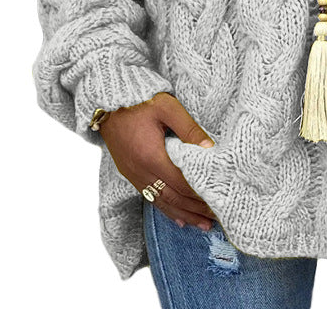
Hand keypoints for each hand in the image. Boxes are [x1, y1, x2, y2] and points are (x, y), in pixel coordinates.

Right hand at [98, 92, 217, 229]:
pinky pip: (150, 197)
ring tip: (203, 225)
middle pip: (174, 198)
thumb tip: (210, 148)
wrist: (108, 102)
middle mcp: (141, 171)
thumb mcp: (167, 107)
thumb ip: (189, 128)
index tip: (219, 202)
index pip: (182, 183)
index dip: (201, 195)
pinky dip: (167, 209)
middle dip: (196, 210)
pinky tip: (178, 218)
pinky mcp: (130, 173)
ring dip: (184, 214)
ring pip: (162, 201)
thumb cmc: (139, 101)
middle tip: (217, 218)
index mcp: (152, 157)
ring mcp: (134, 175)